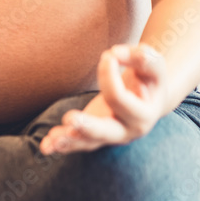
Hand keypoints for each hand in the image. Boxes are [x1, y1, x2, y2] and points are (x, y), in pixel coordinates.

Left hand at [39, 44, 168, 154]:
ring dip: (68, 140)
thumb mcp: (153, 65)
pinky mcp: (93, 135)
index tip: (107, 55)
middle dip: (87, 126)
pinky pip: (76, 142)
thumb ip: (140, 56)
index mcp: (143, 115)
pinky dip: (60, 145)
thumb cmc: (150, 78)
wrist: (151, 98)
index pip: (118, 97)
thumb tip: (114, 53)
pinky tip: (46, 146)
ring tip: (52, 139)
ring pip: (87, 142)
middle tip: (70, 119)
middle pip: (105, 132)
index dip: (108, 75)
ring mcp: (108, 136)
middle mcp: (126, 131)